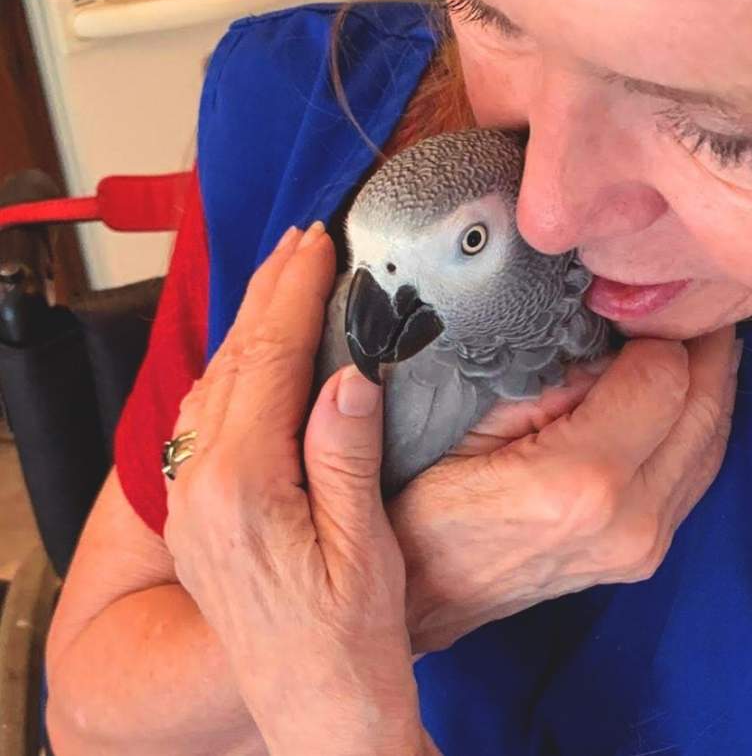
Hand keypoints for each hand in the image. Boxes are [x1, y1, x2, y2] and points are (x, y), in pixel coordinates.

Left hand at [163, 224, 432, 755]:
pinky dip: (232, 368)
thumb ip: (345, 453)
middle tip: (300, 240)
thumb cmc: (348, 638)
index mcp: (243, 488)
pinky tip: (249, 352)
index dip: (294, 297)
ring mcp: (193, 499)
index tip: (318, 246)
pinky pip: (206, 417)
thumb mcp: (363, 546)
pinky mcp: (199, 510)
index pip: (268, 363)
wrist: (313, 706)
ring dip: (249, 324)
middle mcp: (202, 486)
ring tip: (279, 278)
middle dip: (269, 293)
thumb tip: (351, 374)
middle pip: (235, 362)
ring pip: (215, 384)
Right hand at [389, 329, 739, 653]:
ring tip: (693, 339)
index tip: (635, 308)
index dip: (657, 331)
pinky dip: (697, 425)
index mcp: (581, 480)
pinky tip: (685, 393)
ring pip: (713, 442)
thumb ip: (548, 380)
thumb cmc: (427, 503)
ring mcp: (646, 546)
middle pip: (704, 407)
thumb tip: (607, 346)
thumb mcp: (472, 420)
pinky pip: (698, 475)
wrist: (427, 592)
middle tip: (686, 305)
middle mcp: (631, 519)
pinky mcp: (648, 555)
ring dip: (709, 383)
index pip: (663, 378)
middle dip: (701, 348)